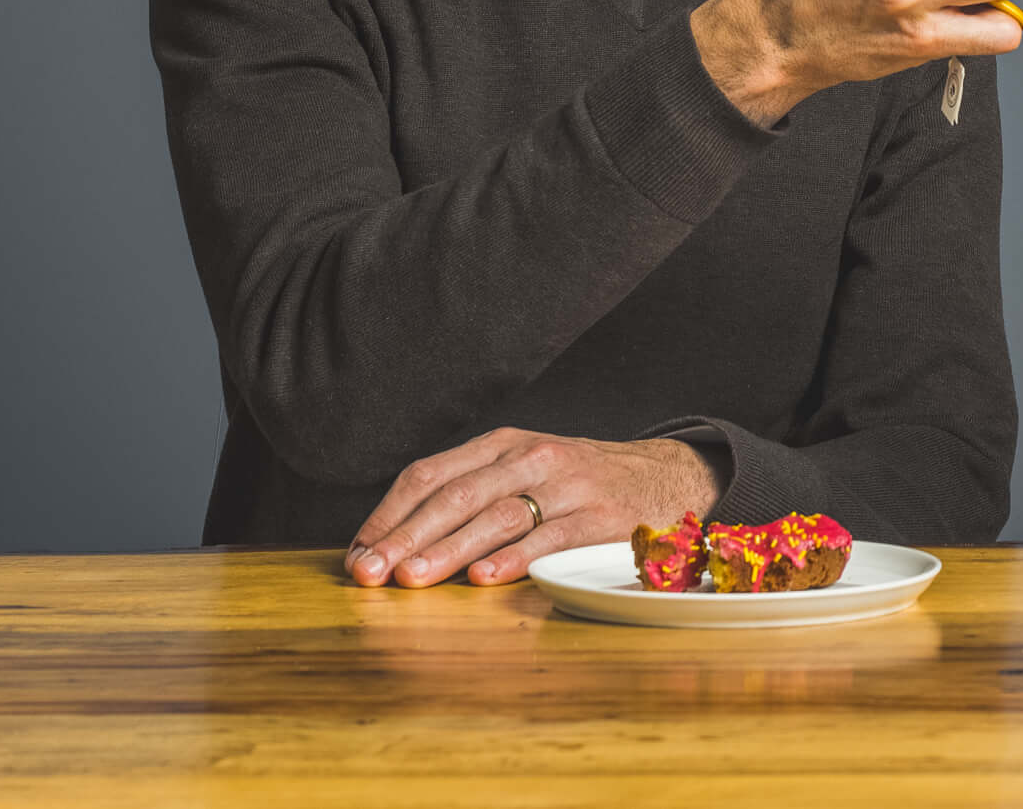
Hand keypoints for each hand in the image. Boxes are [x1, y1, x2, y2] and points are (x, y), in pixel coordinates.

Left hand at [344, 429, 719, 588]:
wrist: (665, 476)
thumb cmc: (576, 482)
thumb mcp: (522, 468)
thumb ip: (467, 493)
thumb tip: (391, 542)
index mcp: (503, 443)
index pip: (431, 474)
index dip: (389, 514)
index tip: (357, 554)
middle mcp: (531, 457)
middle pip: (457, 495)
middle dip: (406, 537)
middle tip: (370, 574)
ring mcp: (567, 485)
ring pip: (497, 516)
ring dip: (449, 550)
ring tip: (412, 579)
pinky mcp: (599, 517)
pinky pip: (551, 538)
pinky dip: (514, 559)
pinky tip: (484, 579)